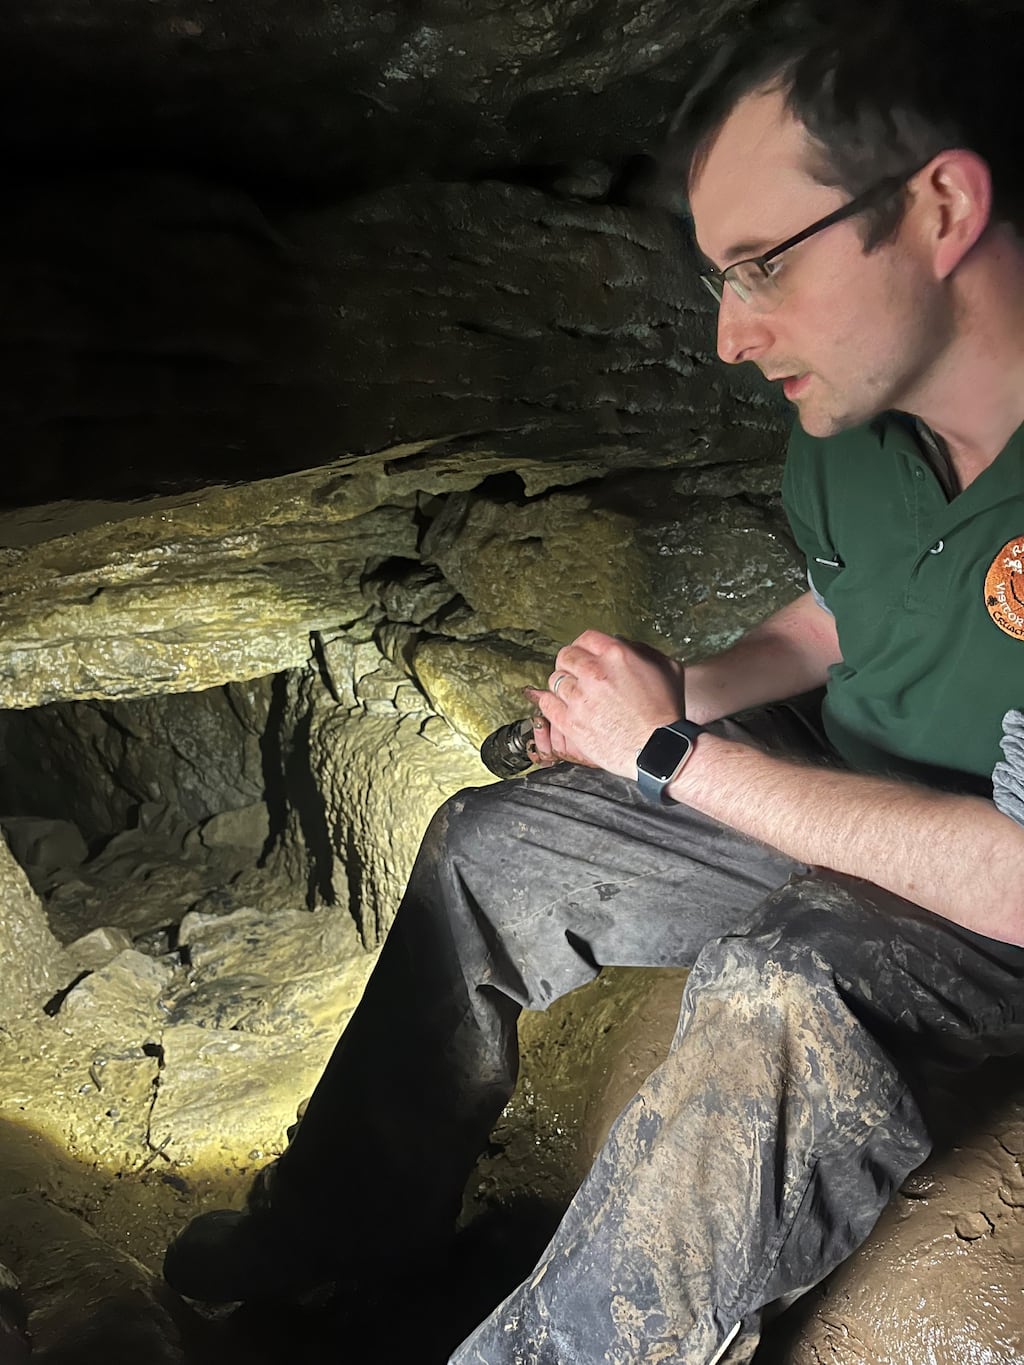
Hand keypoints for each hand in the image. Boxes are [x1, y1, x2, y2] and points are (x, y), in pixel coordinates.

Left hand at [525, 630, 684, 776]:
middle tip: (577, 674)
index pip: (585, 638)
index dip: (584, 646)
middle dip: (571, 664)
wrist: (659, 750)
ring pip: (555, 681)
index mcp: (616, 655)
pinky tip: (560, 706)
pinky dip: (551, 703)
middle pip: (565, 657)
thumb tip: (621, 644)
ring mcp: (579, 698)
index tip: (585, 654)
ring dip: (564, 686)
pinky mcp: (570, 722)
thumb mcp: (666, 668)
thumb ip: (640, 651)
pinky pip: (547, 704)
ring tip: (575, 695)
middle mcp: (594, 673)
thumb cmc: (667, 711)